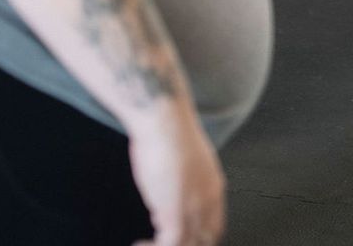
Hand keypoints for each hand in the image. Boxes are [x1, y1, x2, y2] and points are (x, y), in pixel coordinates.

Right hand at [128, 108, 225, 245]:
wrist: (164, 120)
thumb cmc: (168, 131)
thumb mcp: (181, 160)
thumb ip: (181, 181)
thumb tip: (167, 193)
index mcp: (214, 186)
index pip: (214, 225)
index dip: (197, 235)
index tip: (176, 234)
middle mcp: (210, 201)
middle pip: (206, 239)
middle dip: (186, 243)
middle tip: (161, 240)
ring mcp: (195, 210)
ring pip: (189, 245)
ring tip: (146, 244)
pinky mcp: (176, 215)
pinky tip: (139, 244)